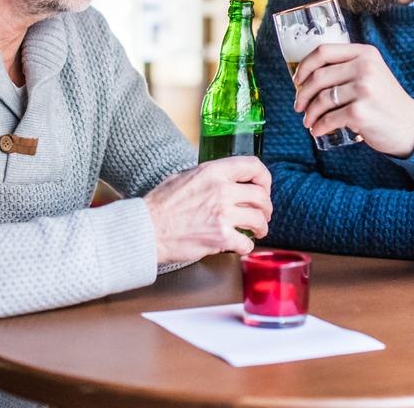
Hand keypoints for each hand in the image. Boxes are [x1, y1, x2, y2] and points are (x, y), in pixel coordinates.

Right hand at [143, 157, 272, 264]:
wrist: (147, 229)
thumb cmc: (161, 204)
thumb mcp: (185, 176)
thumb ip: (208, 175)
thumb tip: (224, 177)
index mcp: (214, 171)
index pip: (253, 166)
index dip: (264, 178)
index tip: (263, 188)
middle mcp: (222, 190)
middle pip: (262, 196)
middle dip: (266, 208)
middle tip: (263, 214)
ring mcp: (223, 214)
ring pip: (259, 220)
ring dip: (261, 228)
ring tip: (256, 231)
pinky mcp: (220, 237)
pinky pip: (247, 243)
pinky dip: (246, 246)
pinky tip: (239, 245)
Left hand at [293, 43, 413, 157]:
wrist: (410, 126)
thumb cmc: (384, 101)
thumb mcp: (372, 73)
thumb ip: (348, 67)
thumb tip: (307, 75)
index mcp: (365, 53)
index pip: (323, 51)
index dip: (304, 65)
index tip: (297, 80)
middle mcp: (365, 68)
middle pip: (318, 76)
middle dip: (302, 93)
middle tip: (299, 105)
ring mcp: (363, 90)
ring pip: (321, 99)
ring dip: (310, 113)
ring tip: (308, 121)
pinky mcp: (360, 112)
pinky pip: (329, 118)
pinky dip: (319, 126)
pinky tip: (317, 130)